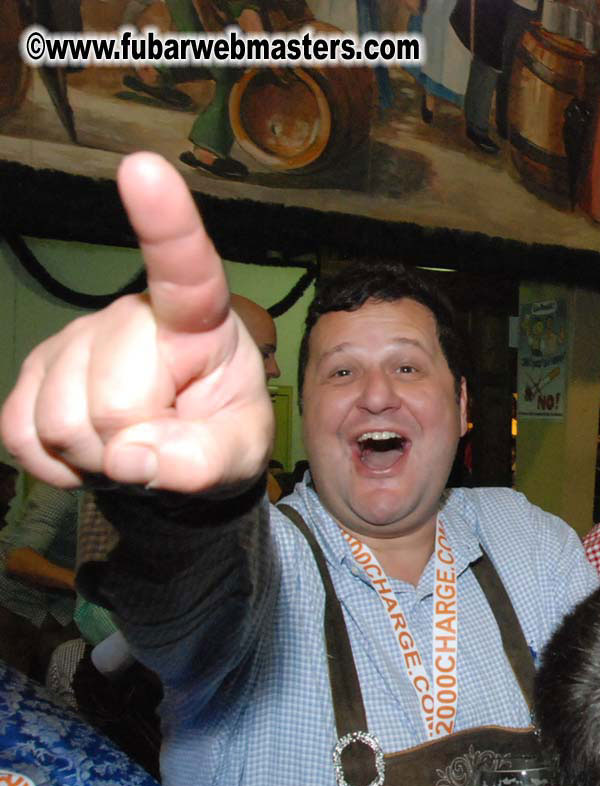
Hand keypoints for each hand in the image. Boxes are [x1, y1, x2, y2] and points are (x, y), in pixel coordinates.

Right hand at [0, 153, 273, 495]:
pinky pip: (22, 434)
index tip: (143, 167)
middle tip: (160, 442)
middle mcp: (130, 314)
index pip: (185, 268)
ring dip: (96, 456)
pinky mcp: (32, 370)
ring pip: (62, 422)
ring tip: (130, 442)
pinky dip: (56, 463)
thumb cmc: (220, 434)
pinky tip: (90, 449)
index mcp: (198, 318)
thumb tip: (131, 459)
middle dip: (135, 444)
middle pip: (112, 400)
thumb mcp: (238, 454)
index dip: (164, 221)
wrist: (173, 456)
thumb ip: (202, 462)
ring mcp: (74, 339)